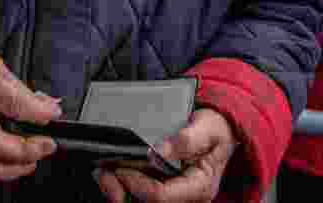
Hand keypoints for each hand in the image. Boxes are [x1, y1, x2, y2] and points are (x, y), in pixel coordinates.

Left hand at [94, 108, 236, 202]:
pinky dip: (122, 187)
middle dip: (121, 191)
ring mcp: (174, 195)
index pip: (161, 196)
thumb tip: (161, 150)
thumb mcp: (208, 128)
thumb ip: (187, 139)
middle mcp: (185, 197)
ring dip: (118, 191)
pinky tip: (110, 174)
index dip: (137, 184)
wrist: (219, 131)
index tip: (121, 167)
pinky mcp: (164, 190)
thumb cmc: (215, 130)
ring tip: (102, 174)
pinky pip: (140, 196)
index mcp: (198, 187)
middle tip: (103, 173)